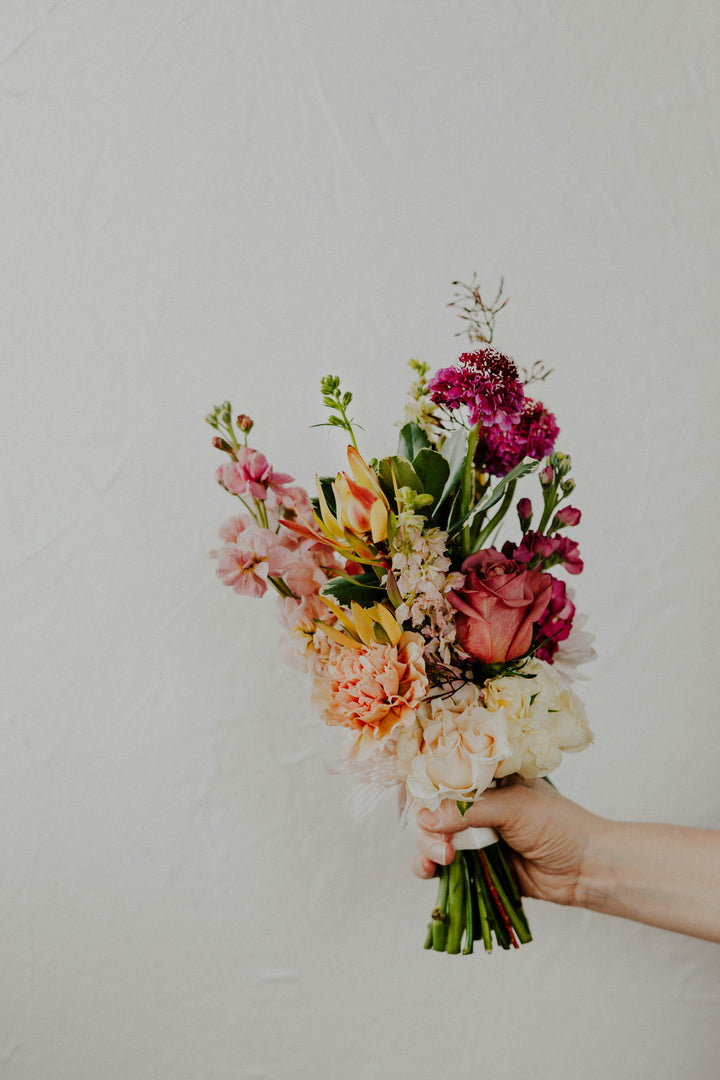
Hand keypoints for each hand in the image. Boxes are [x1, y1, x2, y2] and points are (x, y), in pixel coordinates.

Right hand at [414, 776, 603, 906]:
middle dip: (428, 828)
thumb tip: (424, 819)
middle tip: (443, 848)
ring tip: (440, 861)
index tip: (413, 802)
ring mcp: (474, 835)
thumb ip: (468, 811)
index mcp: (486, 779)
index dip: (424, 787)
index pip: (443, 775)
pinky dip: (430, 867)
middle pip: (432, 810)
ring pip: (433, 838)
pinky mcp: (475, 864)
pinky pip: (443, 865)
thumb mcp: (513, 808)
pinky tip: (429, 871)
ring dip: (427, 848)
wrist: (587, 869)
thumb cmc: (558, 825)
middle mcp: (476, 804)